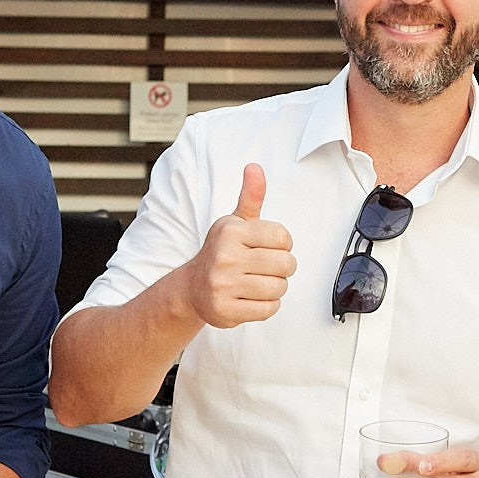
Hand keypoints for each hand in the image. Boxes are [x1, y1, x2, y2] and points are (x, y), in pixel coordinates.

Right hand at [185, 163, 296, 327]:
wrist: (192, 288)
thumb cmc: (222, 252)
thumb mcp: (234, 222)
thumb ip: (250, 196)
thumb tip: (254, 167)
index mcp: (231, 232)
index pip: (283, 237)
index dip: (282, 244)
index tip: (268, 247)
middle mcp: (225, 257)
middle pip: (286, 264)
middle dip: (282, 268)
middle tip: (266, 267)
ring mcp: (224, 285)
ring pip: (279, 288)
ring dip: (275, 287)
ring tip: (258, 282)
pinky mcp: (226, 310)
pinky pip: (268, 309)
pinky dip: (267, 306)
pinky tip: (252, 297)